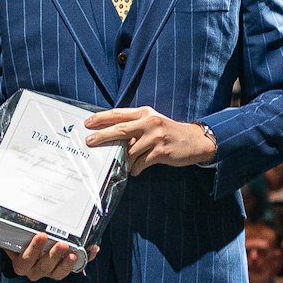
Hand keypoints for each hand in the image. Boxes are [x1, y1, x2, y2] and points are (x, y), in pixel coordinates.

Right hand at [0, 234, 96, 281]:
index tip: (42, 235)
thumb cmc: (12, 238)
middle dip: (54, 256)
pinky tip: (94, 248)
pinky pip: (76, 266)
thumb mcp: (0, 238)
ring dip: (68, 264)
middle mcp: (35, 271)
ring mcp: (51, 271)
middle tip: (63, 244)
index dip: (34, 250)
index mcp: (20, 264)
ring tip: (75, 252)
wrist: (25, 238)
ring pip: (59, 272)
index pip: (26, 260)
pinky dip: (86, 259)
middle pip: (45, 267)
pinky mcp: (64, 267)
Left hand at [83, 107, 215, 175]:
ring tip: (128, 163)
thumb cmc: (168, 132)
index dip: (101, 118)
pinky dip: (135, 169)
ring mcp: (155, 137)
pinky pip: (140, 163)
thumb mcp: (152, 122)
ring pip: (130, 151)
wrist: (194, 141)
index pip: (119, 113)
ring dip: (125, 160)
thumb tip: (111, 136)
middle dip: (103, 136)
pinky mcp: (161, 151)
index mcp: (145, 113)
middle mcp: (149, 122)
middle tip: (89, 141)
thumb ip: (134, 126)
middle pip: (120, 129)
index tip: (88, 123)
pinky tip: (137, 169)